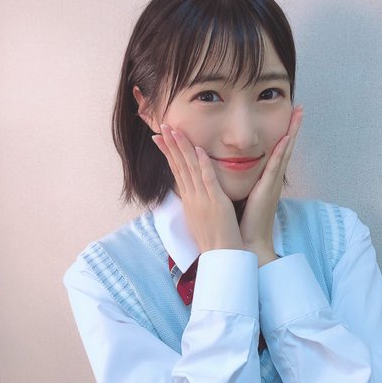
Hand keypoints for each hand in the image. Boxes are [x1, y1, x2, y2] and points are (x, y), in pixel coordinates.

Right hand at [152, 125, 243, 252]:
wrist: (221, 256)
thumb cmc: (214, 239)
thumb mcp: (200, 218)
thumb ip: (197, 202)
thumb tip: (193, 191)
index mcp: (188, 200)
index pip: (176, 171)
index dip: (168, 153)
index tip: (160, 138)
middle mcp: (192, 197)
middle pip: (179, 166)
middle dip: (170, 144)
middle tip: (162, 126)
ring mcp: (202, 199)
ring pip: (190, 169)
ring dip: (182, 148)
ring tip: (175, 131)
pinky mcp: (216, 202)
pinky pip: (208, 180)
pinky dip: (203, 164)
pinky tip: (198, 150)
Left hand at [239, 105, 303, 255]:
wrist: (247, 242)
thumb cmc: (243, 222)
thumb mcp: (245, 196)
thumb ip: (246, 183)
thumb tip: (236, 171)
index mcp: (266, 180)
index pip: (276, 151)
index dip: (284, 133)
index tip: (289, 116)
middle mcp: (272, 179)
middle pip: (285, 147)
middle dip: (293, 127)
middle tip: (300, 108)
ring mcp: (272, 183)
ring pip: (284, 152)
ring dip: (292, 132)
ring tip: (298, 114)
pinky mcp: (267, 189)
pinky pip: (275, 167)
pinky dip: (281, 152)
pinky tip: (286, 138)